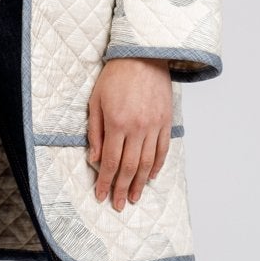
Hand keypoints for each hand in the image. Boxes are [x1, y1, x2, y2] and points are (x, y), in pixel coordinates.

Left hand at [86, 58, 171, 209]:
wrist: (144, 55)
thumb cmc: (116, 76)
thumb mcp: (96, 101)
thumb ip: (95, 131)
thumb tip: (93, 159)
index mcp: (116, 123)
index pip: (109, 161)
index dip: (105, 181)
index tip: (101, 196)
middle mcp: (137, 128)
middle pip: (129, 167)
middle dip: (121, 188)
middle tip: (118, 205)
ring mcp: (154, 125)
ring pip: (147, 162)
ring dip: (139, 183)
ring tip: (134, 197)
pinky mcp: (166, 121)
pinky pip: (162, 149)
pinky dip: (157, 166)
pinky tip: (150, 177)